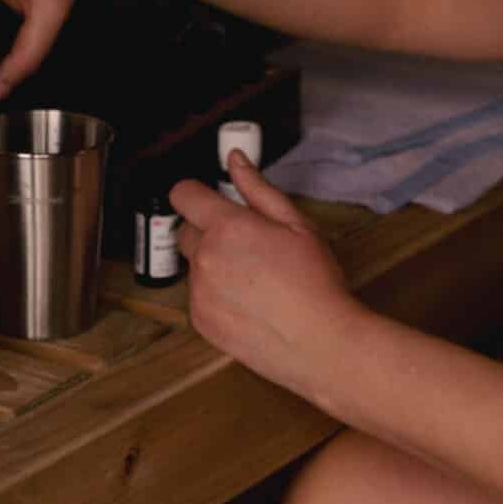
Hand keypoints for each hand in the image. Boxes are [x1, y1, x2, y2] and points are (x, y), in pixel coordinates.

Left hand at [172, 156, 353, 404]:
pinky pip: (198, 297)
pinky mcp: (200, 321)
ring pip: (195, 266)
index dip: (194, 194)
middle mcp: (206, 258)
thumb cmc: (315, 283)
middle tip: (244, 244)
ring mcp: (199, 292)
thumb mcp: (297, 224)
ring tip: (254, 280)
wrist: (319, 343)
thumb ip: (259, 189)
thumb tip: (236, 160)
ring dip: (214, 265)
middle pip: (185, 231)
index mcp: (228, 227)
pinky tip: (249, 303)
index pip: (183, 195)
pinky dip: (216, 296)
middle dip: (207, 231)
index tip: (208, 200)